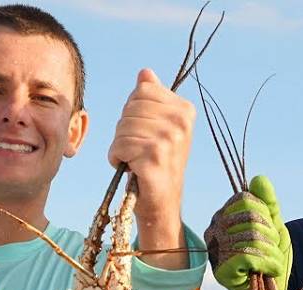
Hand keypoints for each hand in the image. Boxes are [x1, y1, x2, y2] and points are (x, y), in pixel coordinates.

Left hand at [108, 69, 193, 267]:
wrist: (161, 204)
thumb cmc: (157, 164)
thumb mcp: (158, 127)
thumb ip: (151, 98)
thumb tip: (145, 73)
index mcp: (185, 110)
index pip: (142, 91)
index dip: (134, 113)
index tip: (146, 133)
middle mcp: (181, 122)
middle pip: (130, 109)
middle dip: (125, 131)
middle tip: (139, 151)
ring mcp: (169, 140)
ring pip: (122, 129)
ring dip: (121, 147)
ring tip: (135, 161)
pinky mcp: (154, 158)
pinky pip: (119, 146)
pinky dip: (116, 159)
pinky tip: (131, 170)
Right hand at [204, 175, 291, 289]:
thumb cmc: (271, 257)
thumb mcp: (274, 226)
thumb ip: (268, 203)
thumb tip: (259, 179)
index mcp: (224, 216)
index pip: (246, 200)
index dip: (265, 215)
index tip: (269, 231)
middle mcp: (214, 230)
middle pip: (250, 218)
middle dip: (271, 236)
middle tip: (273, 251)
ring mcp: (216, 251)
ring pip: (252, 238)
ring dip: (272, 253)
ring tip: (272, 263)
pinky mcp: (222, 270)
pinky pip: (249, 256)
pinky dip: (268, 264)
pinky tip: (269, 272)